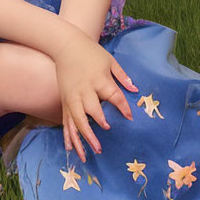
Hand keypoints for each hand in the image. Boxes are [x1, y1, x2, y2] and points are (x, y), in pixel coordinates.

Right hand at [53, 31, 136, 156]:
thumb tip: (135, 90)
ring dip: (81, 139)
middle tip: (101, 146)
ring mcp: (71, 97)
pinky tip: (71, 149)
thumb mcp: (110, 61)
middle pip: (89, 112)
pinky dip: (68, 135)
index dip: (121, 107)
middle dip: (95, 129)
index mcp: (98, 79)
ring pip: (75, 121)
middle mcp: (84, 90)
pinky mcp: (64, 100)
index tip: (129, 117)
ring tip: (88, 154)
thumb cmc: (91, 53)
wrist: (66, 45)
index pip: (112, 96)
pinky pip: (65, 121)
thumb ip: (122, 76)